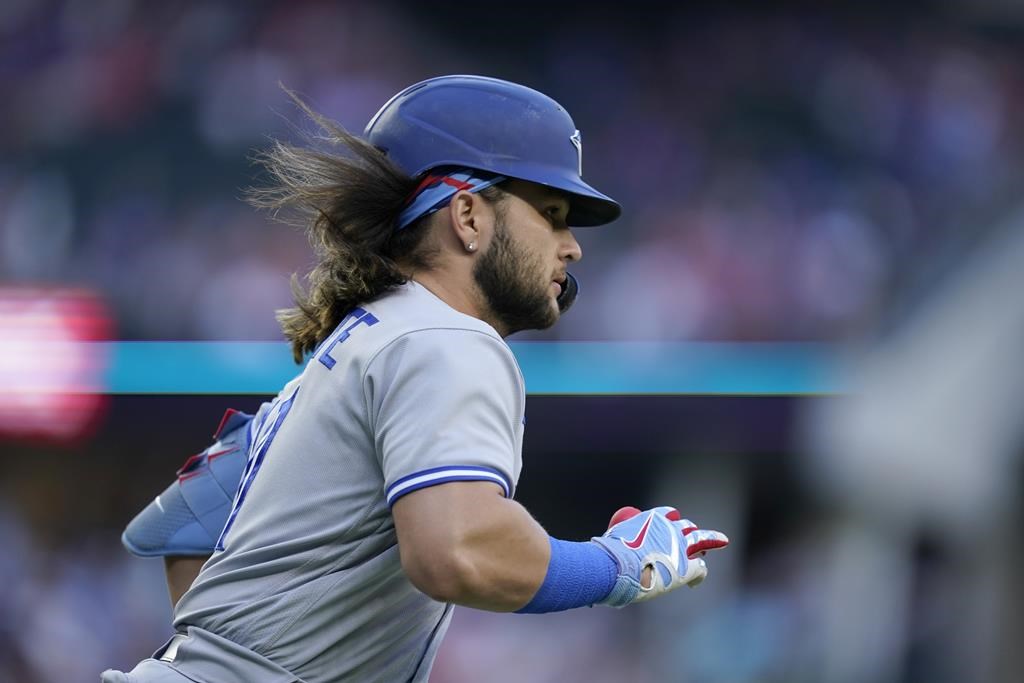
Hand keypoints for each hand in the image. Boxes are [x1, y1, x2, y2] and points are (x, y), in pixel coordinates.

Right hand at [593, 505, 728, 606]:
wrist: (616, 567)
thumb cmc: (607, 557)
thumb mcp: (610, 544)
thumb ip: (615, 546)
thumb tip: (602, 557)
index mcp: (651, 518)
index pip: (667, 514)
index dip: (672, 520)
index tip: (674, 523)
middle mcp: (669, 528)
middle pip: (687, 526)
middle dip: (691, 532)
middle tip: (696, 539)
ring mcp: (681, 546)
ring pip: (701, 540)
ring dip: (708, 542)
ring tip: (719, 542)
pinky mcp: (688, 565)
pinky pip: (700, 568)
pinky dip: (699, 574)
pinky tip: (695, 582)